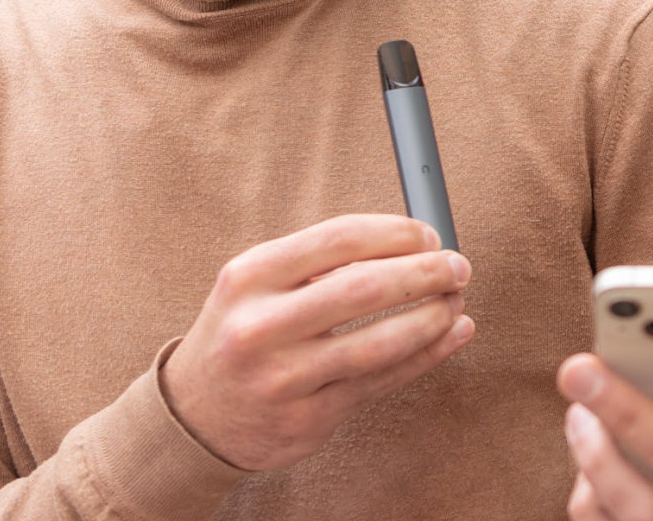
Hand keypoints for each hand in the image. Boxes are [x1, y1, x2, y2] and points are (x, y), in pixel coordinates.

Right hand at [160, 214, 474, 470]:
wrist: (194, 415)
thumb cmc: (245, 333)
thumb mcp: (258, 285)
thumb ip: (322, 261)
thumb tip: (413, 241)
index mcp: (249, 277)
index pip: (339, 238)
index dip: (397, 233)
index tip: (430, 234)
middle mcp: (260, 327)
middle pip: (364, 288)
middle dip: (426, 272)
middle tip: (458, 267)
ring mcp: (282, 378)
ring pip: (380, 343)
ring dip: (433, 318)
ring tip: (456, 302)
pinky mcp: (306, 419)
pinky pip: (382, 382)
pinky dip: (427, 355)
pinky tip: (452, 335)